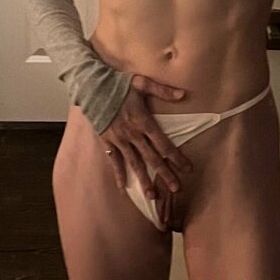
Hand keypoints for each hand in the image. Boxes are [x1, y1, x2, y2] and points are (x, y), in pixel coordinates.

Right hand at [98, 74, 194, 215]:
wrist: (91, 87)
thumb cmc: (118, 84)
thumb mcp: (142, 82)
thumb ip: (163, 91)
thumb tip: (183, 94)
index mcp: (143, 121)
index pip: (163, 144)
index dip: (176, 157)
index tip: (188, 169)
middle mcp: (133, 134)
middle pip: (152, 158)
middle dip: (165, 174)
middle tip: (177, 188)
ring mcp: (119, 140)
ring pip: (134, 163)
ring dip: (144, 180)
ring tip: (153, 196)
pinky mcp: (107, 141)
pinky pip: (115, 161)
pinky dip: (120, 174)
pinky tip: (124, 188)